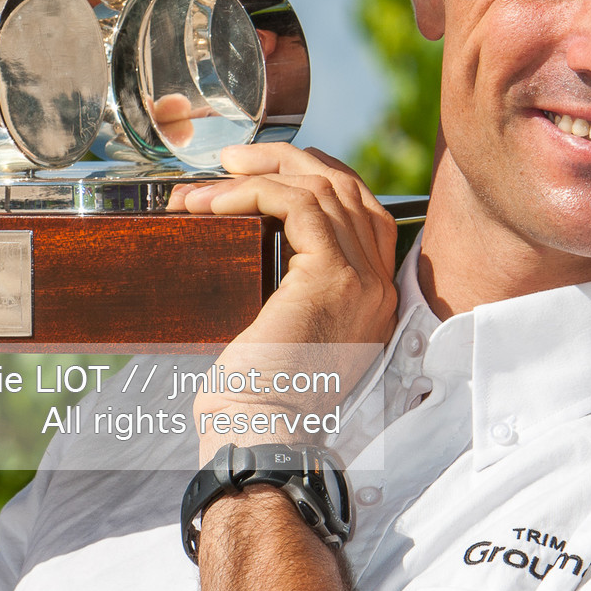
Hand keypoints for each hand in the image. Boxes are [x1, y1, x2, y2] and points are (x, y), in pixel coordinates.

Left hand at [169, 146, 398, 458]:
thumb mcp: (282, 329)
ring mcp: (362, 279)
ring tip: (212, 177)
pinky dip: (254, 192)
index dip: (316, 177)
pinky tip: (215, 202)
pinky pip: (299, 204)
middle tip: (233, 160)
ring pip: (325, 187)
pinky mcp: (332, 276)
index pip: (360, 211)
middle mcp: (377, 286)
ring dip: (261, 174)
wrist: (259, 429)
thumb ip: (290, 287)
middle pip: (348, 188)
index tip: (263, 172)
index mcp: (371, 298)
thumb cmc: (255, 394)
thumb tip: (254, 240)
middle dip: (289, 161)